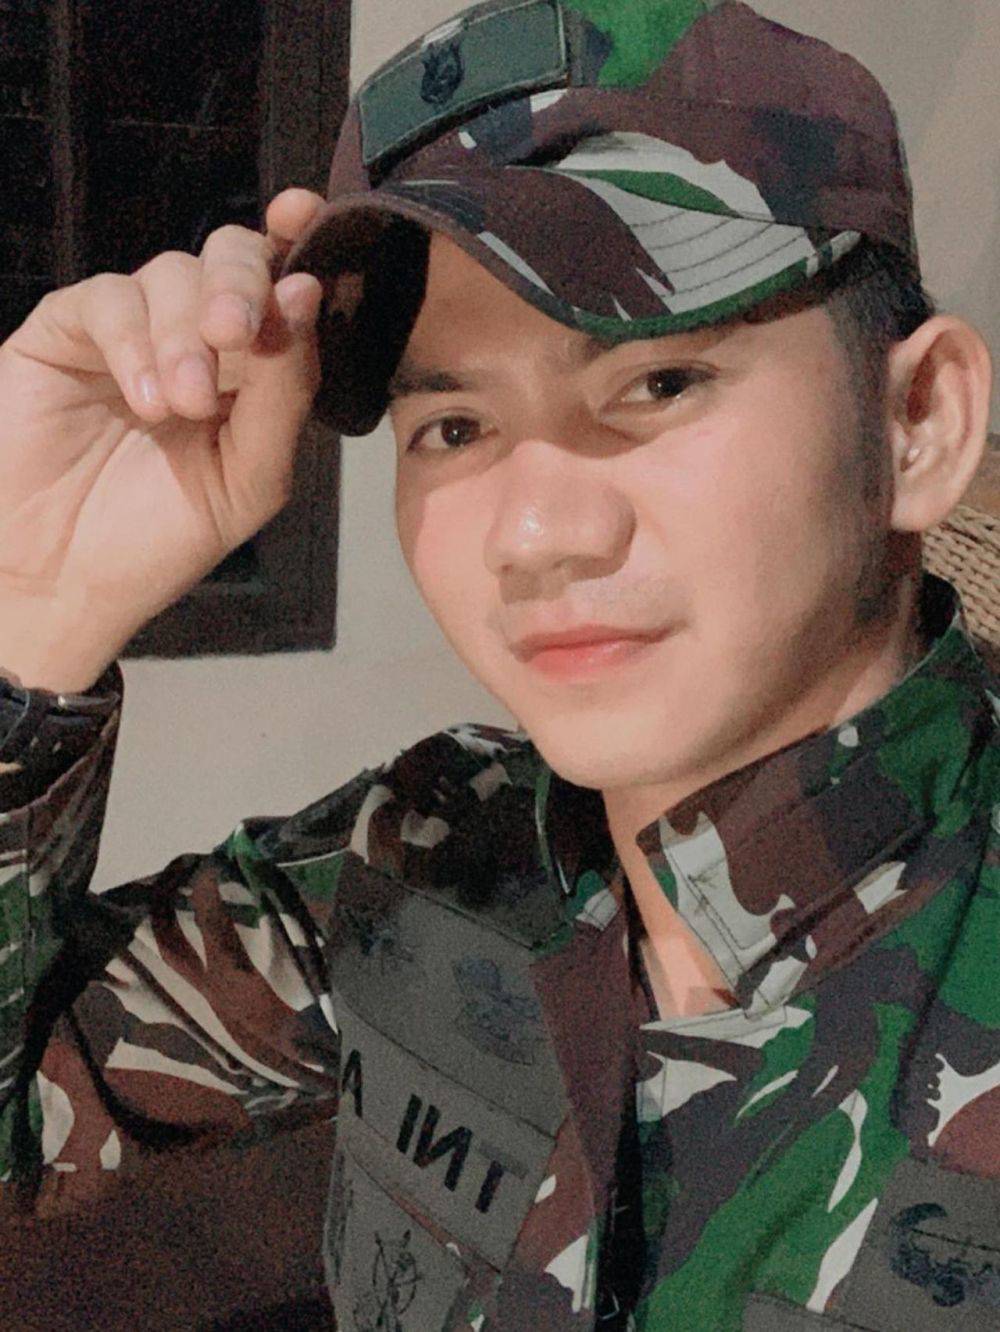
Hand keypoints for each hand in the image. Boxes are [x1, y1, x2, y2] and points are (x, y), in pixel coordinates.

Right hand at [0, 188, 326, 689]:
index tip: (302, 214)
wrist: (66, 582)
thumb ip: (285, 391)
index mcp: (251, 372)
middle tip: (235, 334)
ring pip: (172, 274)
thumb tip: (306, 293)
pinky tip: (144, 399)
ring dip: (185, 335)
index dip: (297, 240)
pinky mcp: (66, 334)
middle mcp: (196, 340)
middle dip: (241, 284)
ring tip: (179, 407)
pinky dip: (133, 341)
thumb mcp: (250, 477)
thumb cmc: (161, 541)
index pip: (282, 286)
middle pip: (232, 259)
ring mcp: (131, 333)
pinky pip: (107, 298)